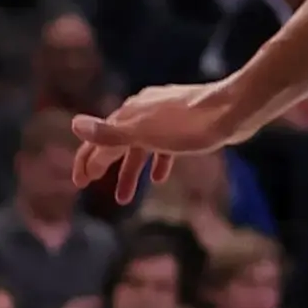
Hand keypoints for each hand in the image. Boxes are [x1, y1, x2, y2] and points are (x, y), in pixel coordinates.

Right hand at [72, 81, 254, 201]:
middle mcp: (143, 111)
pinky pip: (163, 145)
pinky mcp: (186, 123)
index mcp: (130, 114)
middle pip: (116, 142)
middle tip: (91, 189)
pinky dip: (156, 162)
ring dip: (130, 171)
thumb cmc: (189, 125)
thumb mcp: (145, 133)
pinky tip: (160, 177)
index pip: (99, 140)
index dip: (87, 161)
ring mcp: (164, 116)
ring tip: (124, 198)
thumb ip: (110, 133)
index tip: (80, 183)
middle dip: (103, 166)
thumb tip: (74, 125)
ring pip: (139, 147)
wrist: (234, 109)